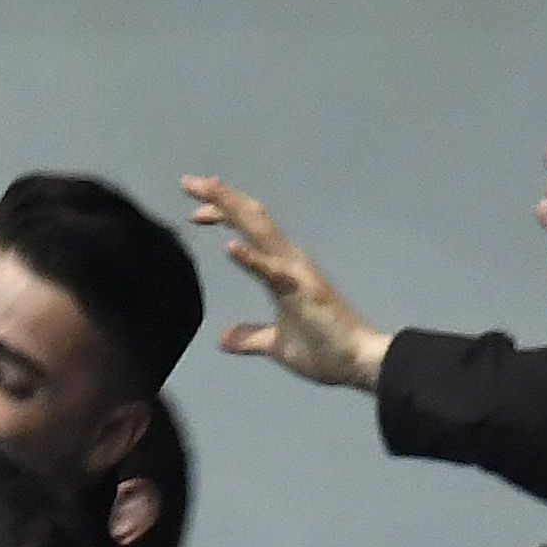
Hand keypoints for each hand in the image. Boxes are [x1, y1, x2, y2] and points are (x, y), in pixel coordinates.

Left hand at [187, 175, 389, 390]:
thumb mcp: (277, 346)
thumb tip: (224, 338)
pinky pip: (272, 272)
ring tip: (208, 189)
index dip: (223, 214)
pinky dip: (251, 258)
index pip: (249, 230)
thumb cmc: (324, 350)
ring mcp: (296, 273)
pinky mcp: (302, 292)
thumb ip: (251, 338)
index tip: (194, 213)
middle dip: (221, 198)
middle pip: (252, 219)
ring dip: (233, 209)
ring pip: (261, 231)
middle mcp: (290, 261)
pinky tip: (229, 247)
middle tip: (189, 181)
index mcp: (283, 268)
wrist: (358, 364)